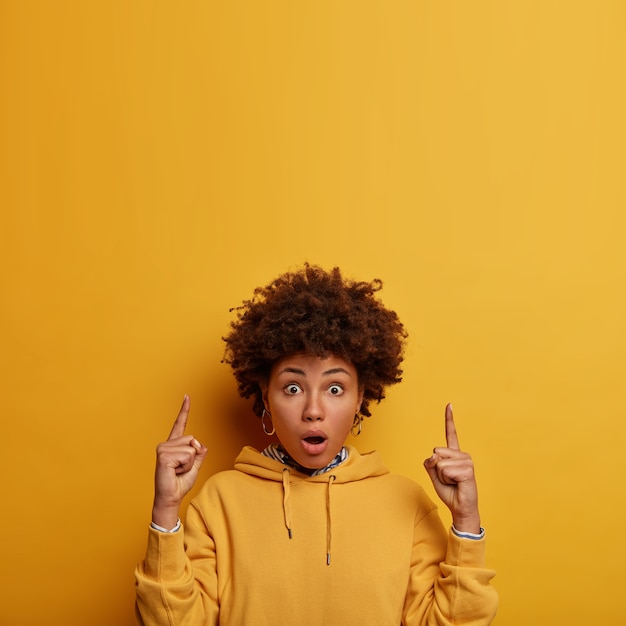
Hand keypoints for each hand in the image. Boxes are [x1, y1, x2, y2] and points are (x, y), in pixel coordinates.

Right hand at [152, 395, 206, 528]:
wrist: (171, 498)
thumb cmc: (180, 484)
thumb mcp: (194, 468)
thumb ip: (199, 455)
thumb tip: (201, 445)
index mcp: (174, 445)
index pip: (180, 424)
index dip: (184, 410)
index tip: (187, 396)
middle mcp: (167, 444)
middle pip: (193, 439)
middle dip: (193, 456)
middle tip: (181, 468)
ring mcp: (163, 449)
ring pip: (191, 447)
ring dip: (189, 462)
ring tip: (177, 471)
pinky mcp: (163, 455)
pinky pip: (187, 455)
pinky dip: (186, 465)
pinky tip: (174, 471)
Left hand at [423, 404, 480, 532]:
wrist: (460, 508)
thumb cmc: (449, 491)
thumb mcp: (434, 475)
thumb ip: (430, 463)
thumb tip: (434, 455)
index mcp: (454, 454)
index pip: (450, 433)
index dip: (449, 419)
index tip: (449, 404)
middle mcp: (462, 455)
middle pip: (436, 452)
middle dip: (436, 468)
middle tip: (448, 479)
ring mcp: (466, 461)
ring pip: (440, 463)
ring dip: (442, 476)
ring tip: (453, 482)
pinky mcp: (468, 469)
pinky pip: (445, 470)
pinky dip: (446, 480)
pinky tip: (457, 484)